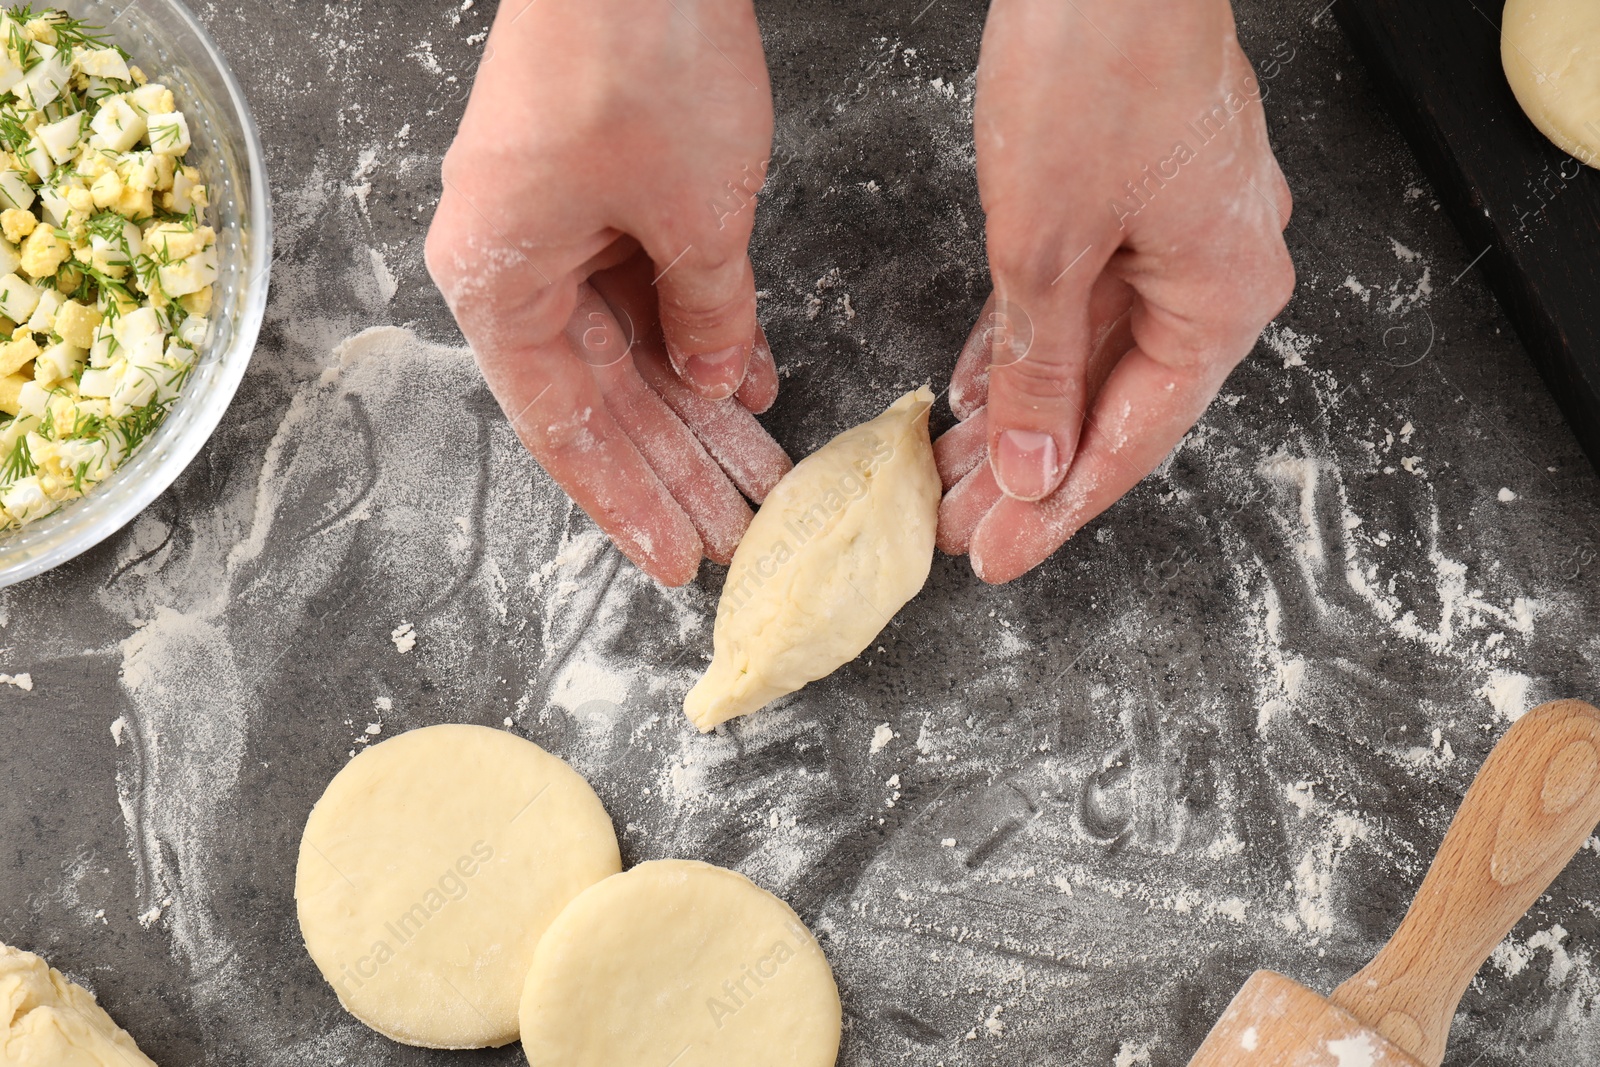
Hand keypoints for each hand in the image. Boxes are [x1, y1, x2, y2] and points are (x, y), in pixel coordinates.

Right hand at [426, 0, 788, 585]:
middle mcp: (513, 262)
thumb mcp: (697, 217)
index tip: (675, 561)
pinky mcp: (596, 194)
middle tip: (735, 534)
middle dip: (674, 468)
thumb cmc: (636, 56)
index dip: (626, 503)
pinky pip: (646, 291)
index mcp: (500, 282)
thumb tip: (717, 379)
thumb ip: (710, 314)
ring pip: (630, 351)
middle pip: (600, 398)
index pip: (566, 428)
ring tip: (758, 478)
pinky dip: (700, 334)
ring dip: (697, 411)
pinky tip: (747, 385)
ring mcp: (554, 226)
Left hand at [936, 0, 1295, 582]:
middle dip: (1028, 469)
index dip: (1057, 509)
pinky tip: (972, 387)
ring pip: (1089, 353)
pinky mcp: (1136, 195)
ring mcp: (1180, 231)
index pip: (1133, 440)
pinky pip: (1081, 295)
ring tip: (951, 472)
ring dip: (1019, 411)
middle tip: (958, 527)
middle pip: (1113, 404)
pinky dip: (1026, 342)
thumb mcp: (1047, 246)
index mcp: (1224, 297)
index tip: (996, 556)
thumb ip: (1037, 368)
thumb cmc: (1096, 67)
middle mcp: (1218, 271)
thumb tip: (1030, 463)